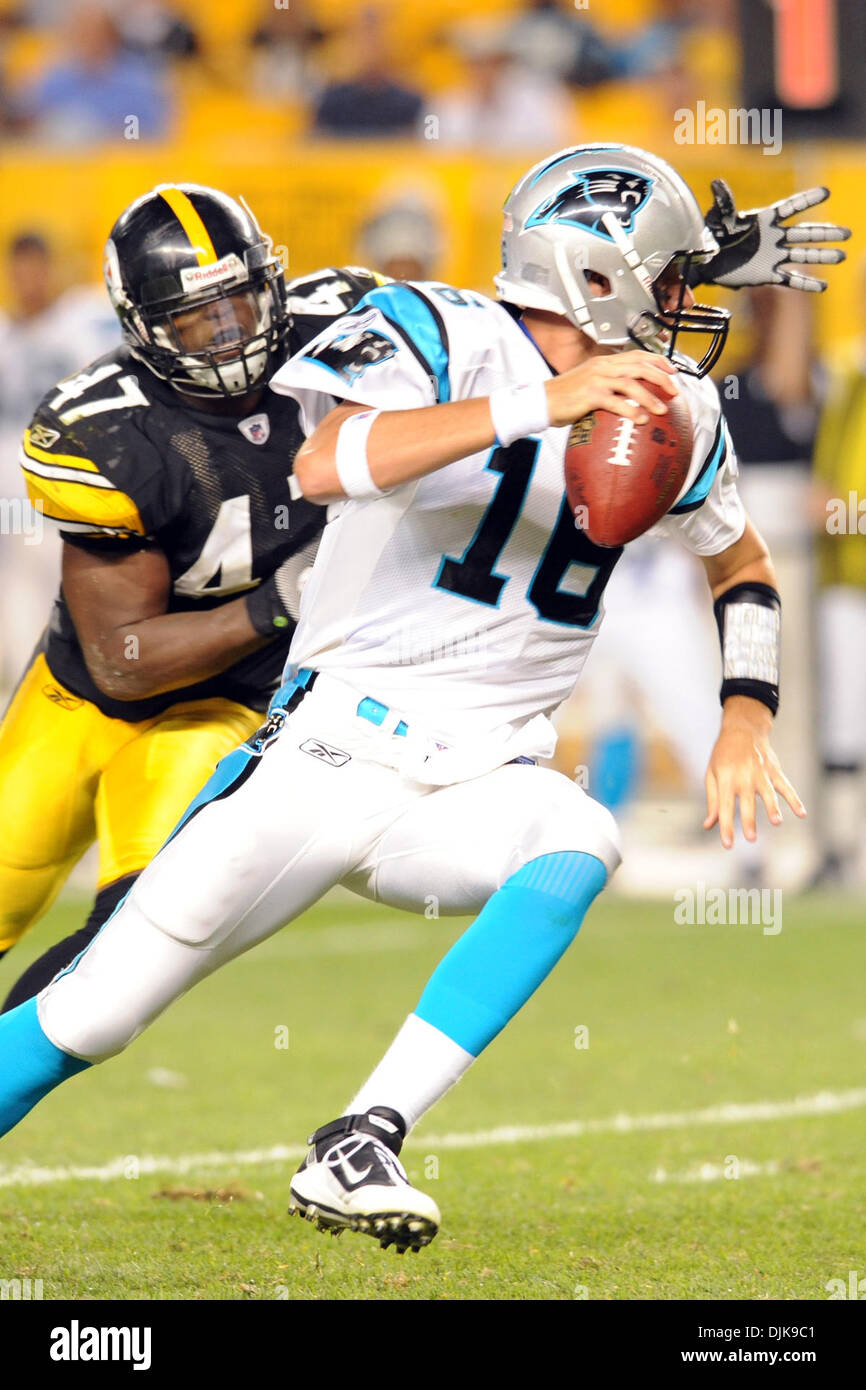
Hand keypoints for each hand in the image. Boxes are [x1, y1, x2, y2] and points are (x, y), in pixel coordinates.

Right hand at [545, 350, 678, 427]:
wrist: (542, 401)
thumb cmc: (565, 397)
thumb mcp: (589, 383)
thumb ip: (608, 384)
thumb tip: (629, 397)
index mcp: (604, 361)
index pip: (637, 355)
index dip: (658, 361)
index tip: (673, 371)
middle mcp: (602, 366)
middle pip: (640, 366)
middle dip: (661, 378)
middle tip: (674, 392)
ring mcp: (596, 379)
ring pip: (631, 383)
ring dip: (650, 397)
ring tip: (662, 410)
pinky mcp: (590, 395)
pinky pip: (616, 402)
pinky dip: (631, 411)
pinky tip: (641, 420)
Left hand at [692, 179, 849, 292]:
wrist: (707, 263)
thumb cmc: (713, 237)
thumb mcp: (720, 219)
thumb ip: (724, 204)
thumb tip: (717, 183)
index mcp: (766, 220)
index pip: (790, 208)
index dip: (807, 200)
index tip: (826, 192)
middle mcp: (774, 237)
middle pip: (805, 234)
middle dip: (826, 233)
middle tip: (847, 233)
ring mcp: (773, 256)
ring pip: (803, 255)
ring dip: (822, 256)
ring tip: (841, 256)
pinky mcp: (768, 275)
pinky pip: (790, 280)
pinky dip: (806, 283)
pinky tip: (822, 287)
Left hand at [703, 696, 806, 847]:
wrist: (743, 728)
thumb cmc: (723, 755)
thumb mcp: (712, 774)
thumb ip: (713, 800)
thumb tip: (709, 825)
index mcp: (726, 779)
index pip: (725, 807)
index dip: (726, 826)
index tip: (728, 844)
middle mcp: (744, 776)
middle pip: (747, 802)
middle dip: (749, 820)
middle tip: (751, 838)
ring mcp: (761, 773)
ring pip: (768, 793)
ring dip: (773, 808)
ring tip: (776, 822)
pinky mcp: (774, 771)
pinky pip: (786, 786)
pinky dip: (794, 799)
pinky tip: (802, 813)